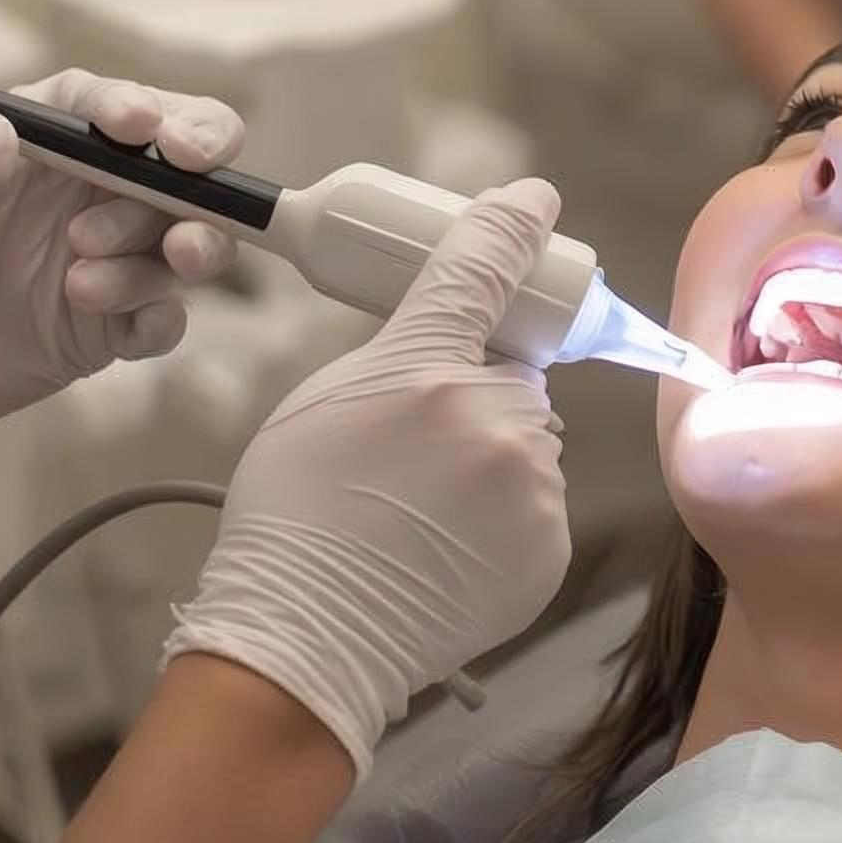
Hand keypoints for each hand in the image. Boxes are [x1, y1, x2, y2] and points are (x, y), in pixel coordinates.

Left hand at [0, 69, 244, 517]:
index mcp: (18, 147)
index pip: (101, 106)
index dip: (140, 108)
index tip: (143, 130)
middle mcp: (67, 197)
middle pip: (173, 166)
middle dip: (203, 165)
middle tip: (192, 180)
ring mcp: (85, 266)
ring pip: (178, 240)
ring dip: (173, 247)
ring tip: (88, 277)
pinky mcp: (85, 338)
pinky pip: (158, 321)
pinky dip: (161, 316)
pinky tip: (116, 323)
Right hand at [161, 179, 573, 778]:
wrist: (304, 640)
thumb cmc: (292, 515)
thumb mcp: (323, 396)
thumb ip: (404, 352)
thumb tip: (462, 335)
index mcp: (424, 363)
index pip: (483, 266)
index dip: (512, 226)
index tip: (534, 202)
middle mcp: (490, 414)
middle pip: (509, 372)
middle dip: (477, 393)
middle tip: (412, 450)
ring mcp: (529, 484)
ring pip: (527, 439)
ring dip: (494, 457)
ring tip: (420, 512)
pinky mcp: (549, 545)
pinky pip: (538, 504)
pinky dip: (506, 517)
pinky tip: (447, 548)